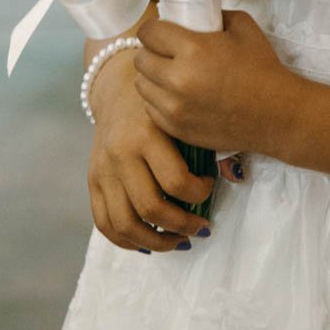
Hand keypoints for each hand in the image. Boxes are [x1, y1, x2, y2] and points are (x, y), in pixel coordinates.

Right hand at [86, 48, 214, 252]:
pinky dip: (127, 241)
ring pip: (125, 224)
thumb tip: (236, 175)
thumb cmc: (161, 103)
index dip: (200, 195)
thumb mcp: (182, 114)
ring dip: (156, 242)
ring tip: (178, 240)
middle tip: (200, 227)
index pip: (176, 183)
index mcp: (146, 134)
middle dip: (182, 226)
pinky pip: (104, 223)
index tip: (208, 187)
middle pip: (151, 208)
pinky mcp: (92, 179)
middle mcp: (121, 153)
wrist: (119, 87)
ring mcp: (103, 168)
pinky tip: (149, 241)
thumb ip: (207, 145)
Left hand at [134, 8, 302, 155]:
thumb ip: (213, 14)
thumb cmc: (261, 67)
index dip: (153, 30)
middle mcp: (177, 80)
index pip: (148, 33)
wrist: (277, 114)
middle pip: (141, 60)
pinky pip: (150, 110)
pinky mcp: (177, 130)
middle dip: (151, 52)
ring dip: (153, 77)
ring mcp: (175, 109)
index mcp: (191, 50)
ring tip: (170, 74)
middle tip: (167, 53)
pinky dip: (159, 100)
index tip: (162, 31)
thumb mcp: (241, 25)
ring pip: (142, 86)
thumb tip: (193, 13)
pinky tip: (176, 95)